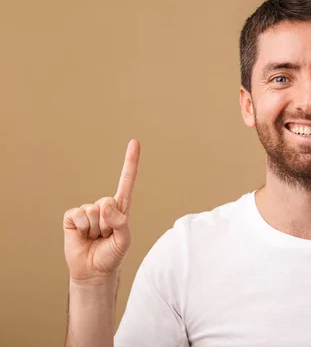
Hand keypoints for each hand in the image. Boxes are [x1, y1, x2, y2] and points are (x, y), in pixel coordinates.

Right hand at [63, 139, 140, 281]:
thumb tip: (106, 205)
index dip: (130, 162)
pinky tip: (83, 236)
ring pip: (94, 210)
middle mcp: (104, 206)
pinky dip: (83, 228)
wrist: (93, 271)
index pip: (127, 181)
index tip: (134, 142)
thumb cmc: (112, 255)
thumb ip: (121, 222)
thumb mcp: (124, 240)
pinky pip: (79, 215)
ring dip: (96, 228)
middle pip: (108, 201)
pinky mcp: (72, 217)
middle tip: (106, 236)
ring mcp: (88, 211)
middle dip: (108, 223)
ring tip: (96, 238)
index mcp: (121, 208)